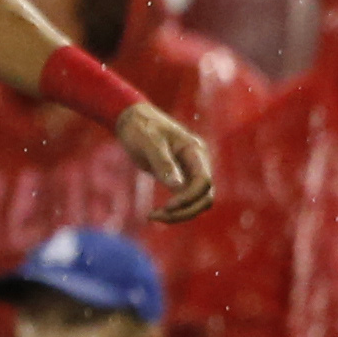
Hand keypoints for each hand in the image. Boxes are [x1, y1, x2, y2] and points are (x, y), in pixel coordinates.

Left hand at [116, 101, 216, 224]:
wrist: (132, 120)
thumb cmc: (141, 128)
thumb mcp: (149, 143)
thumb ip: (163, 163)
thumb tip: (178, 187)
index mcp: (195, 151)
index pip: (204, 182)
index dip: (189, 198)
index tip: (168, 206)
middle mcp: (198, 163)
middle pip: (205, 197)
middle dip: (185, 211)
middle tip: (157, 216)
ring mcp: (190, 171)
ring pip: (196, 202)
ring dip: (180, 214)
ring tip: (153, 216)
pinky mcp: (180, 178)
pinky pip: (184, 200)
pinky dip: (174, 210)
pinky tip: (154, 214)